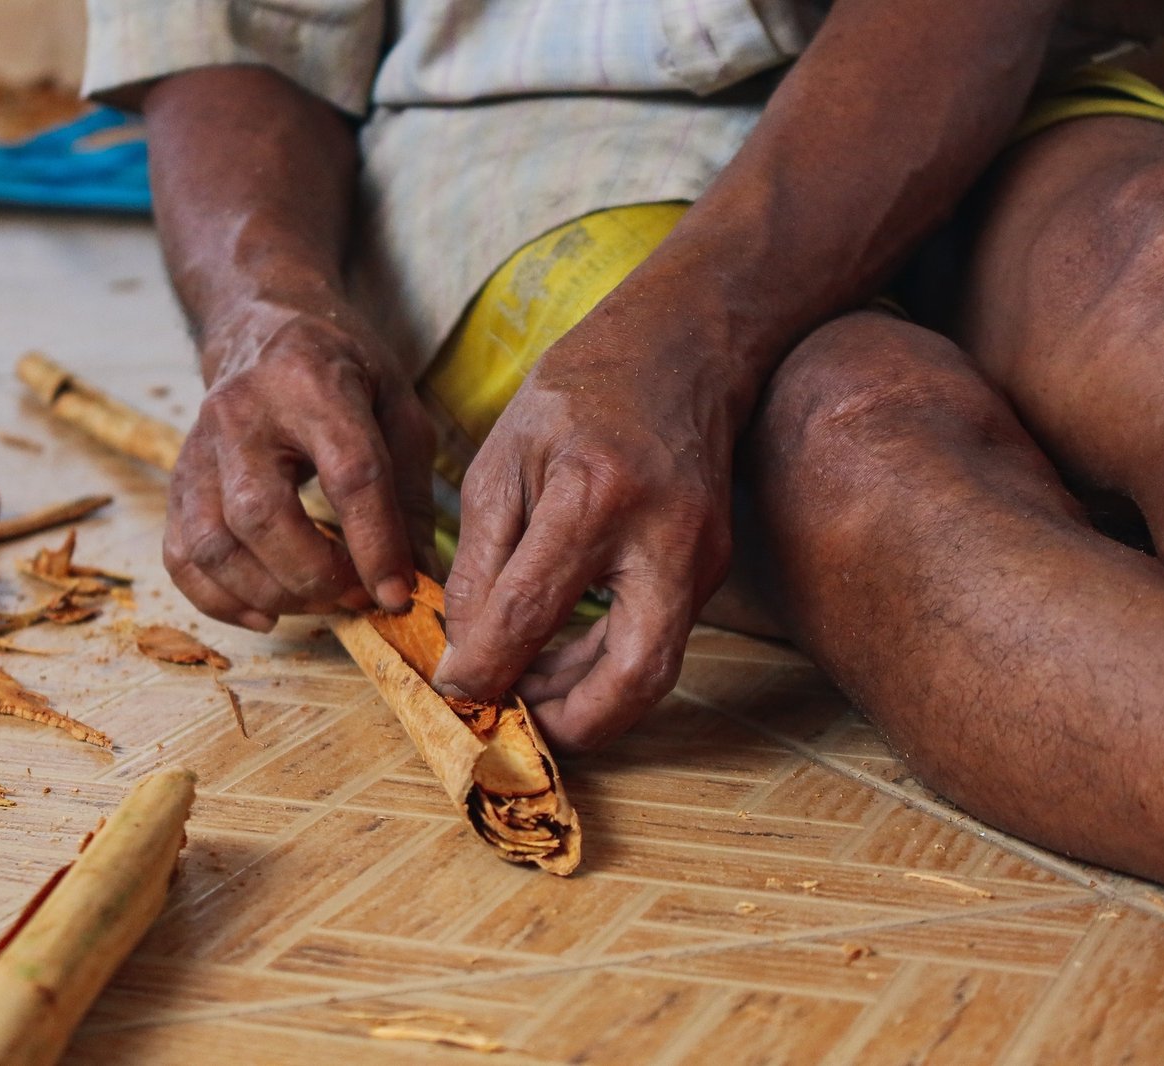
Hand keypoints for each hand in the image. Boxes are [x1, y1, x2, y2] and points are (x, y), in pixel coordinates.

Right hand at [164, 294, 436, 630]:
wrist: (261, 325)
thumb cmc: (341, 369)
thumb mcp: (396, 407)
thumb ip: (410, 493)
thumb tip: (424, 581)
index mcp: (311, 383)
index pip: (348, 474)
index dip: (375, 544)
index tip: (399, 594)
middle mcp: (242, 413)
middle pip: (261, 516)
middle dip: (314, 575)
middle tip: (355, 596)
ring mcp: (199, 448)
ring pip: (212, 544)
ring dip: (268, 593)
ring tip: (317, 602)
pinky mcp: (178, 480)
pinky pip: (181, 556)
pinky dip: (218, 600)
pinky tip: (266, 613)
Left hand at [432, 316, 735, 750]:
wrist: (678, 351)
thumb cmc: (575, 398)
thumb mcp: (500, 463)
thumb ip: (479, 565)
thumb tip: (466, 655)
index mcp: (594, 494)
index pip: (533, 613)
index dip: (486, 668)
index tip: (453, 690)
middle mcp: (663, 535)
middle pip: (633, 675)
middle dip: (571, 724)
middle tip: (514, 723)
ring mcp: (701, 557)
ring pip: (654, 672)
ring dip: (587, 700)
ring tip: (525, 692)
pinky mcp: (711, 570)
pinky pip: (658, 641)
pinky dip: (606, 666)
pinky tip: (559, 660)